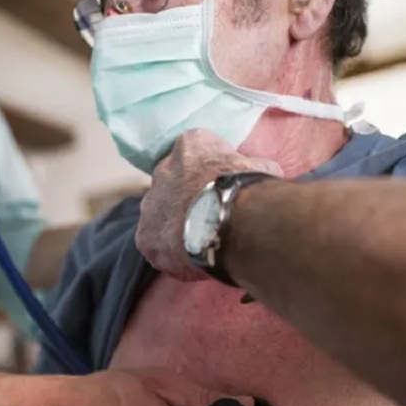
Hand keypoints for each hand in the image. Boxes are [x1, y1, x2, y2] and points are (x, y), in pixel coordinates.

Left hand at [137, 130, 280, 278]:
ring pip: (161, 214)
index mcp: (191, 146)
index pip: (196, 154)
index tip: (221, 189)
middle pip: (173, 184)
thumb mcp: (260, 167)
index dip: (209, 174)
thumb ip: (250, 167)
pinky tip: (191, 260)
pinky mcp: (146, 236)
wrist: (231, 221)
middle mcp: (163, 169)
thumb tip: (257, 174)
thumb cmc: (249, 191)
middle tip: (209, 216)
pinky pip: (157, 245)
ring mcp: (151, 203)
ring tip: (200, 241)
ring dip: (176, 224)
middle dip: (187, 198)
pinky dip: (172, 253)